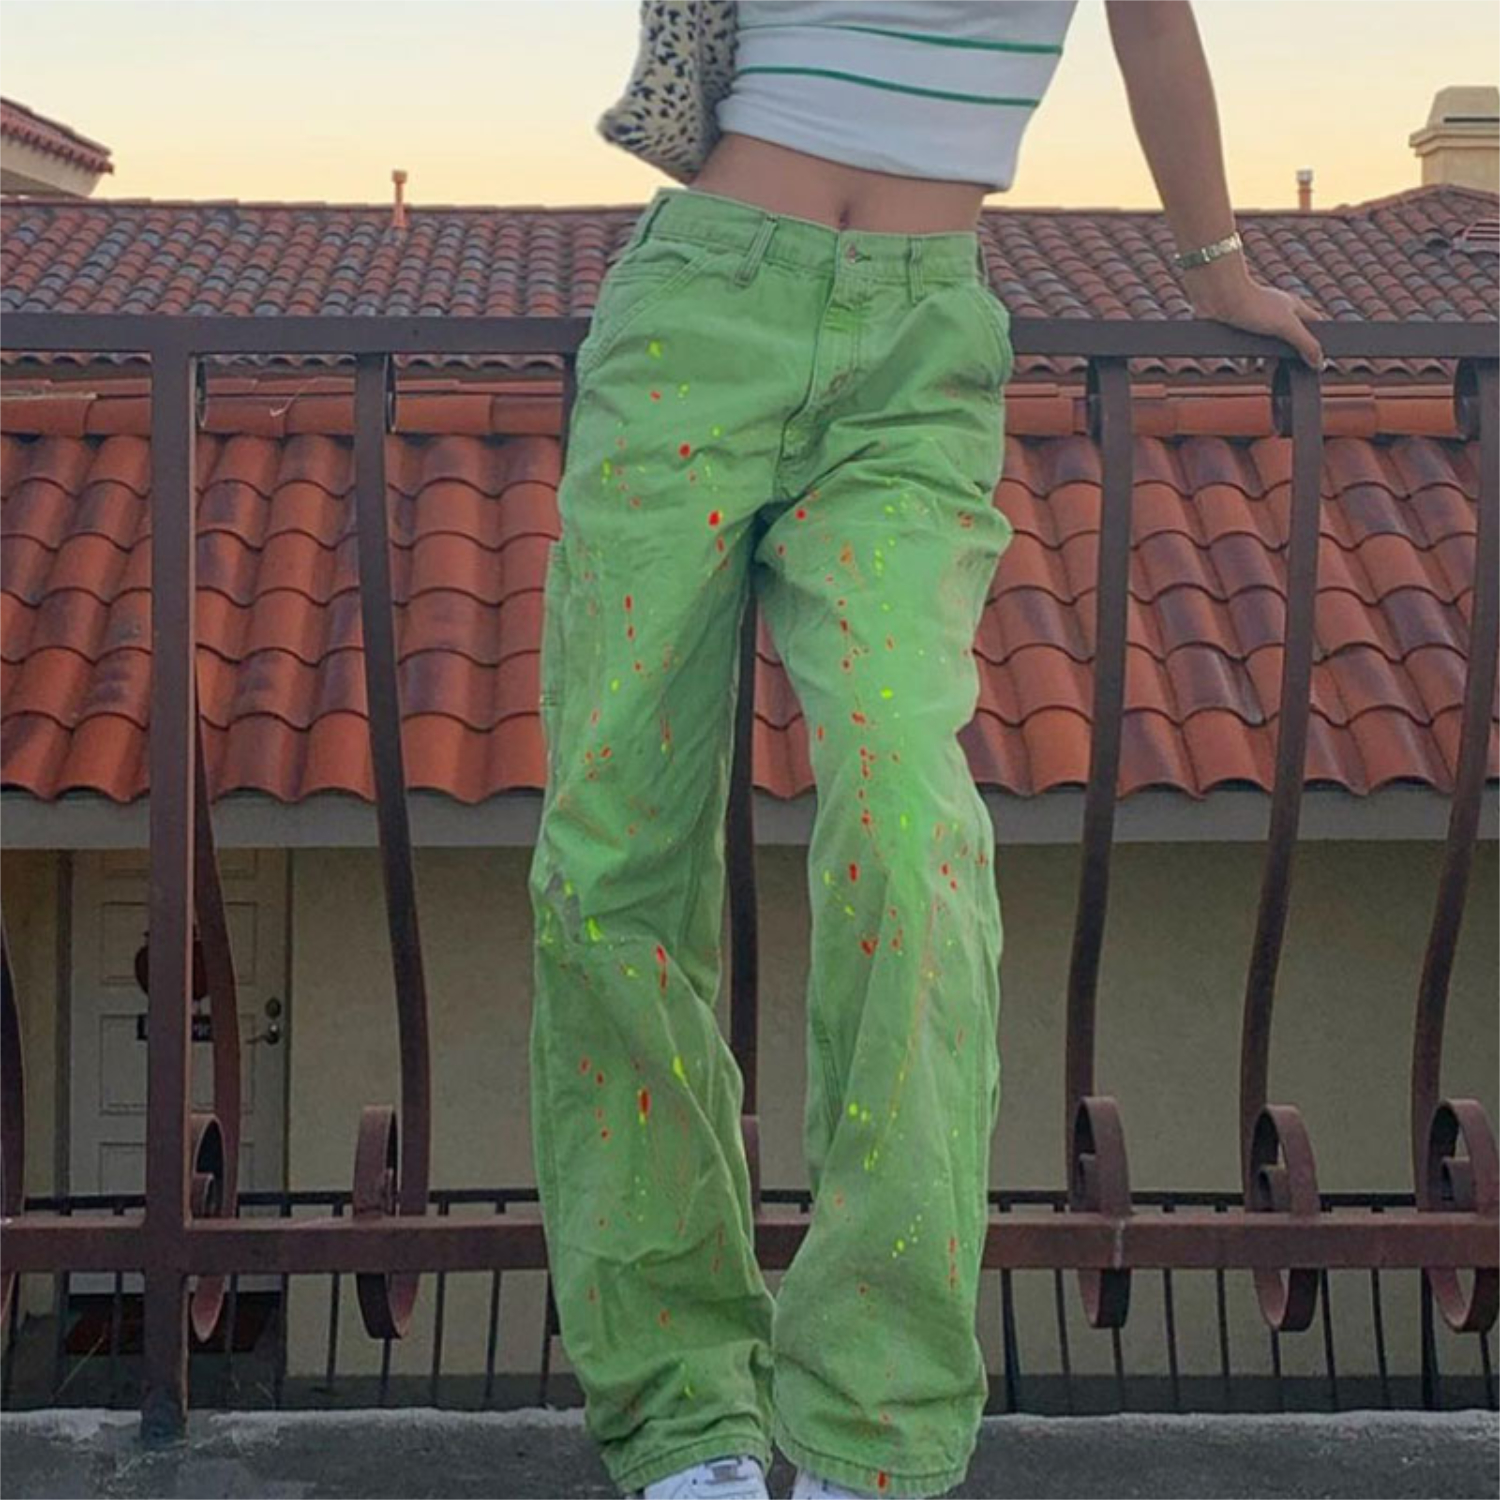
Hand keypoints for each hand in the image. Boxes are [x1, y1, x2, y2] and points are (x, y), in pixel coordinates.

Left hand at [1187, 271, 1325, 371]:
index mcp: (1293, 307)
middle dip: (1288, 356)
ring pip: (1267, 345)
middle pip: (1289, 338)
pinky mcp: (1239, 329)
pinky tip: (1246, 367)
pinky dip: (1247, 359)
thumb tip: (1319, 362)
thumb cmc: (1253, 305)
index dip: (1317, 339)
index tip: (1318, 358)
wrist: (1217, 298)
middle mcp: (1277, 312)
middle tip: (1289, 371)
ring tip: (1267, 371)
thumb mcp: (1286, 327)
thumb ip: (1305, 344)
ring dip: (1266, 360)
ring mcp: (1257, 321)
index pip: (1314, 323)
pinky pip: (1246, 349)